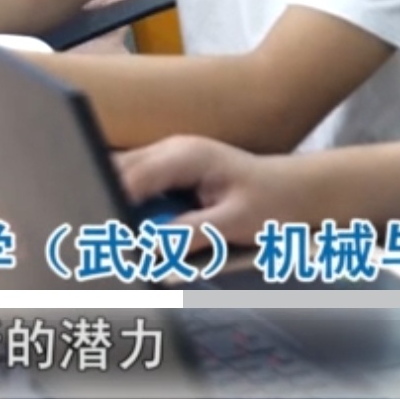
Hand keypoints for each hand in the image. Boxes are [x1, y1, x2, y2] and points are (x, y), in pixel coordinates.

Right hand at [116, 135, 293, 246]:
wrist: (298, 190)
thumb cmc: (272, 202)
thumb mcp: (232, 223)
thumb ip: (189, 234)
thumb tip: (149, 249)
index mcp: (186, 156)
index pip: (133, 176)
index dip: (111, 201)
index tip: (102, 231)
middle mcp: (172, 150)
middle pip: (118, 169)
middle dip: (107, 199)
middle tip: (103, 238)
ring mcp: (170, 158)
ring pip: (124, 174)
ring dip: (119, 202)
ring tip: (115, 236)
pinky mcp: (171, 171)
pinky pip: (139, 184)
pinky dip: (132, 204)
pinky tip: (134, 226)